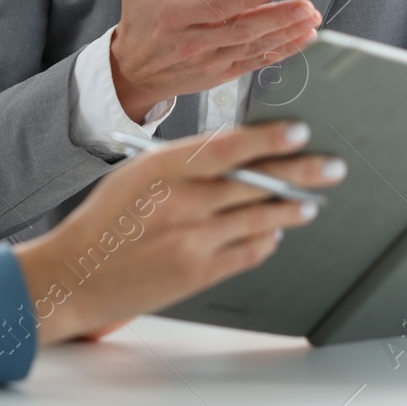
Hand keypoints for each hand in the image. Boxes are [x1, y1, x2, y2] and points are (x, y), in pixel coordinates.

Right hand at [13, 120, 346, 344]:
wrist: (75, 273)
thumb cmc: (105, 220)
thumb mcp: (137, 174)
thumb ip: (185, 164)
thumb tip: (238, 155)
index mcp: (163, 167)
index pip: (228, 146)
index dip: (269, 139)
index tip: (298, 133)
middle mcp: (181, 200)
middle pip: (256, 182)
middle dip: (301, 173)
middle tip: (331, 168)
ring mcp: (191, 238)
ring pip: (260, 218)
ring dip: (291, 209)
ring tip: (310, 203)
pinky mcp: (196, 273)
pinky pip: (247, 253)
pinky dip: (265, 241)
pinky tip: (272, 234)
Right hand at [110, 0, 321, 120]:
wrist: (131, 75)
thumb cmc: (138, 26)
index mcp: (175, 16)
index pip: (216, 6)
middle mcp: (194, 42)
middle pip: (242, 29)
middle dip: (279, 18)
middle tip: (306, 6)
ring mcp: (210, 61)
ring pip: (253, 47)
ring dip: (286, 34)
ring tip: (311, 20)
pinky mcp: (221, 74)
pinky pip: (255, 62)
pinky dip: (281, 52)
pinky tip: (302, 39)